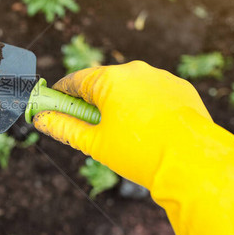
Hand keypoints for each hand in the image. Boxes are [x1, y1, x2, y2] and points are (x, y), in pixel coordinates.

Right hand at [33, 61, 233, 234]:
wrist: (194, 164)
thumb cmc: (139, 153)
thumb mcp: (94, 143)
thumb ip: (63, 127)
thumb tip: (40, 119)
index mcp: (109, 79)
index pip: (75, 81)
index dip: (61, 94)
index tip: (53, 105)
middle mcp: (135, 70)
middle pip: (102, 82)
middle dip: (92, 101)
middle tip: (89, 125)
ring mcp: (161, 77)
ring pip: (130, 87)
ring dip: (120, 103)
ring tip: (123, 132)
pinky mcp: (180, 88)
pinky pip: (154, 92)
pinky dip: (145, 106)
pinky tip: (148, 129)